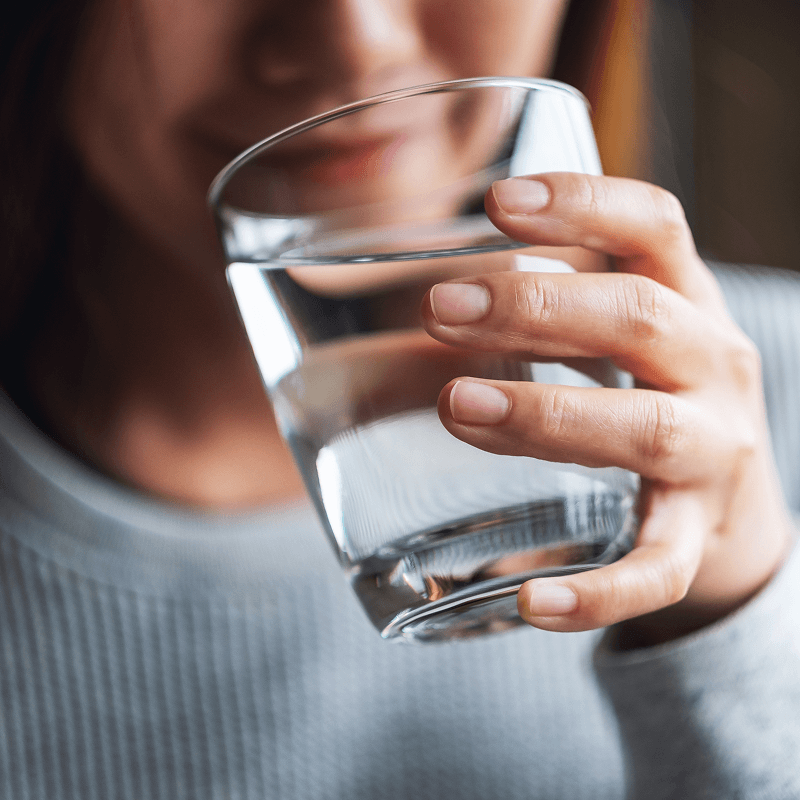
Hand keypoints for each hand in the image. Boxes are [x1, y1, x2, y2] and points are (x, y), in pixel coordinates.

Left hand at [420, 172, 793, 644]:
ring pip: (646, 429)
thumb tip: (428, 283)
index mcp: (687, 303)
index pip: (654, 227)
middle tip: (440, 309)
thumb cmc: (651, 401)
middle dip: (538, 309)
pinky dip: (598, 592)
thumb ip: (546, 306)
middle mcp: (713, 367)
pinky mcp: (697, 540)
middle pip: (641, 318)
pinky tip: (531, 603)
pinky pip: (656, 570)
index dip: (583, 203)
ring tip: (458, 405)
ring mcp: (715, 456)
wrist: (731, 516)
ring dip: (548, 414)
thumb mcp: (619, 338)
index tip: (499, 200)